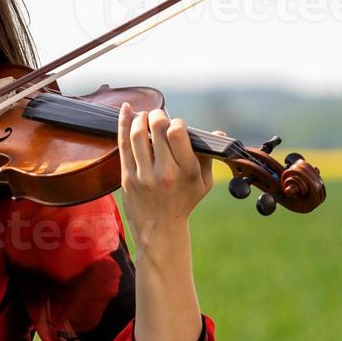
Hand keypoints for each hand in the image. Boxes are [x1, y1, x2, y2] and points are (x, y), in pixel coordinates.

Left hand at [116, 102, 225, 233]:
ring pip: (138, 135)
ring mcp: (144, 176)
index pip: (177, 133)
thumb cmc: (184, 202)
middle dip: (158, 115)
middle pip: (157, 129)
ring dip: (140, 118)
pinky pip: (123, 145)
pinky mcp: (128, 178)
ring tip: (144, 115)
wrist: (160, 230)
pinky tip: (126, 110)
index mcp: (187, 171)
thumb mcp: (203, 184)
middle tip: (159, 115)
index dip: (176, 122)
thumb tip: (218, 132)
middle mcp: (166, 173)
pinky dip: (123, 124)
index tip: (176, 125)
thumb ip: (208, 157)